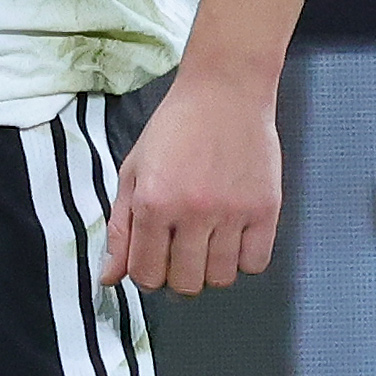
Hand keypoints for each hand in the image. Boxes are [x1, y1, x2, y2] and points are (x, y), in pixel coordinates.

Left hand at [108, 71, 281, 295]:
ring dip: (211, 269)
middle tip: (181, 253)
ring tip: (208, 242)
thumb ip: (120, 228)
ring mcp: (233, 211)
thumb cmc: (175, 128)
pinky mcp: (266, 208)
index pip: (146, 274)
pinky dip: (244, 260)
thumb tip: (109, 277)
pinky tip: (234, 238)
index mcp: (153, 203)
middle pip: (186, 283)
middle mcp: (193, 211)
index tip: (153, 262)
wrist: (225, 92)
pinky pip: (256, 262)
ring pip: (221, 277)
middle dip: (178, 276)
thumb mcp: (133, 172)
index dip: (147, 276)